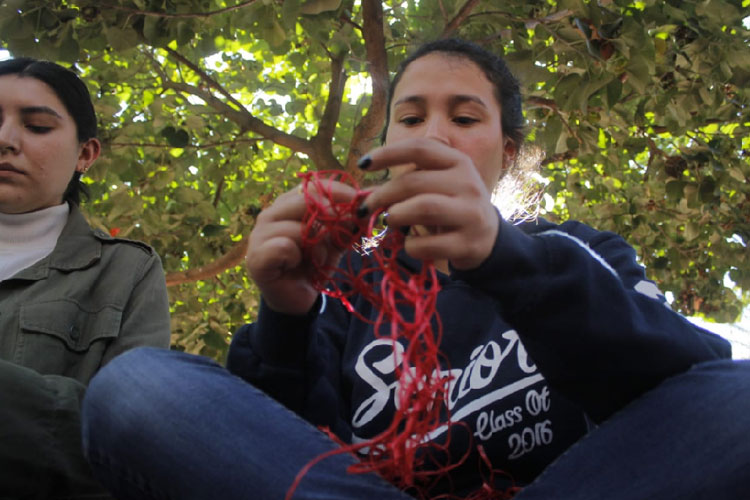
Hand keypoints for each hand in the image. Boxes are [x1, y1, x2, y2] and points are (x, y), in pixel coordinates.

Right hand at [246, 181, 358, 314]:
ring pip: (297, 227)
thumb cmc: (315, 264)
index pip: (313, 186)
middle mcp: (269, 214)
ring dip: (316, 245)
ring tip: (317, 259)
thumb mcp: (336, 239)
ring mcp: (259, 235)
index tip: (360, 203)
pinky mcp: (256, 257)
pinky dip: (298, 257)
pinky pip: (284, 247)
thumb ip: (347, 221)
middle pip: (305, 201)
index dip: (339, 193)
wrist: (299, 299)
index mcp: (287, 204)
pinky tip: (299, 266)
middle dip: (331, 218)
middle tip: (341, 235)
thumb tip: (365, 202)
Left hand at [358, 138, 499, 270]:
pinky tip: (411, 244)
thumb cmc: (452, 207)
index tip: (363, 164)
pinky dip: (411, 246)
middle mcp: (468, 183)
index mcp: (458, 162)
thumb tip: (366, 192)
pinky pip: (428, 244)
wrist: (488, 239)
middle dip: (382, 195)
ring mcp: (471, 214)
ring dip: (396, 216)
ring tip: (389, 221)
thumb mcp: (439, 185)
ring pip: (423, 208)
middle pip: (415, 182)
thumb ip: (410, 181)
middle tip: (366, 207)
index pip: (420, 149)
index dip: (388, 154)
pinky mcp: (468, 244)